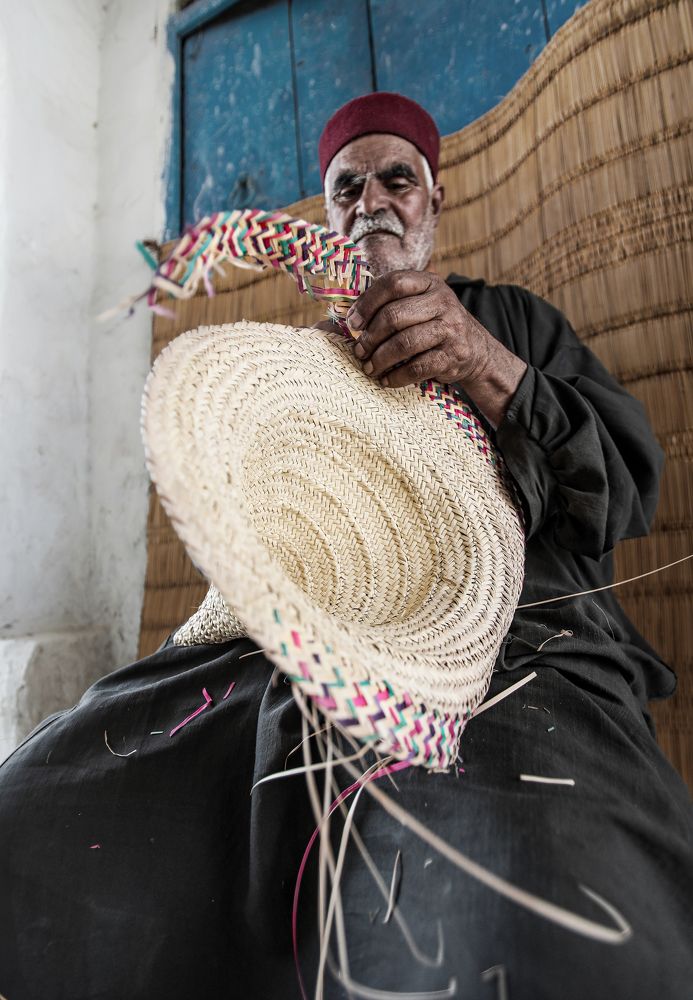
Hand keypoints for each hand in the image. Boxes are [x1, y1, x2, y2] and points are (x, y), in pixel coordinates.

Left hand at [346, 270, 526, 427]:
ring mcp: (450, 329)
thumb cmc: (434, 325)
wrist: (475, 350)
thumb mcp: (420, 304)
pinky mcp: (453, 356)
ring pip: (404, 343)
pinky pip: (417, 368)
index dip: (368, 303)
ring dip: (380, 359)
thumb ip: (392, 302)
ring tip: (369, 368)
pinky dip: (397, 377)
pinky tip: (386, 380)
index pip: (393, 283)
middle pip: (395, 316)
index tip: (352, 323)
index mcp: (430, 282)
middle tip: (359, 351)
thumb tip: (347, 316)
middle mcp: (443, 302)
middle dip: (370, 337)